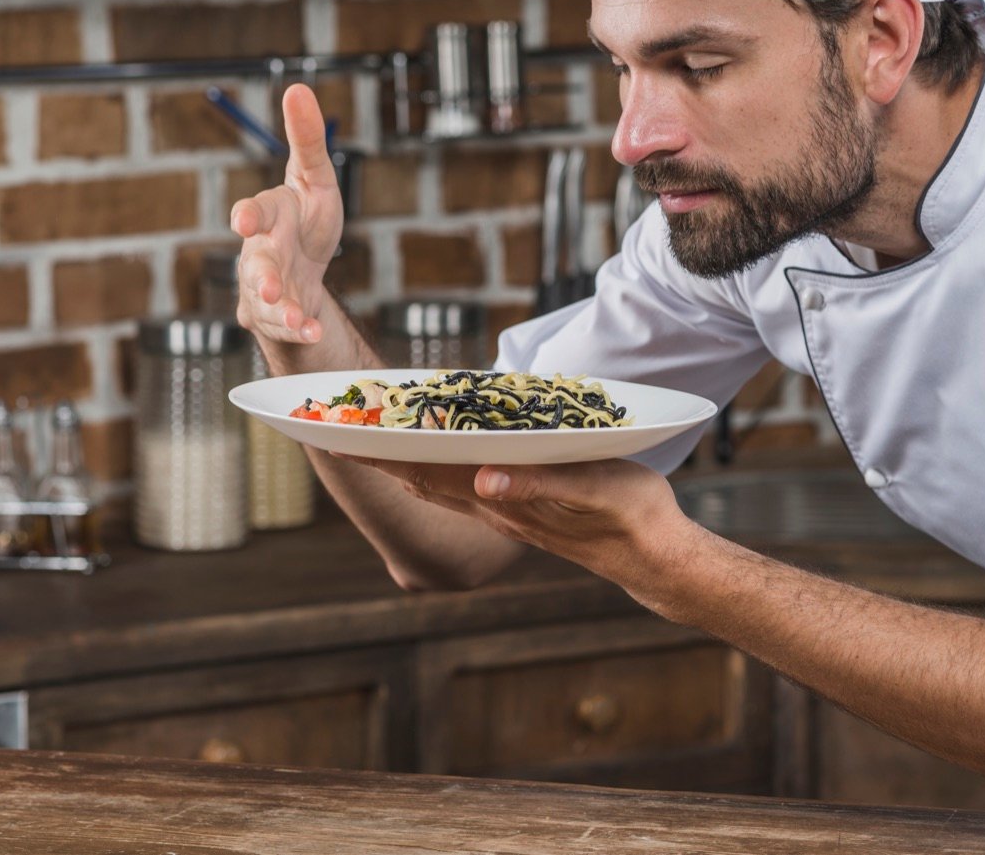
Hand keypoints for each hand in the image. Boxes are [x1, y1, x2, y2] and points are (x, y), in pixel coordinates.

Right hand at [229, 85, 342, 356]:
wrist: (306, 273)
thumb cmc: (306, 220)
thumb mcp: (315, 178)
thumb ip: (306, 139)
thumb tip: (298, 88)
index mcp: (269, 217)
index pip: (253, 213)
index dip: (248, 216)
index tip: (244, 220)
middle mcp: (260, 253)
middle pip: (257, 263)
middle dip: (262, 274)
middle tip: (270, 284)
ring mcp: (266, 288)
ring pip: (266, 300)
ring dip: (279, 307)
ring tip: (294, 313)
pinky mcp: (277, 316)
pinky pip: (285, 325)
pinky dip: (298, 327)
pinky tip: (312, 328)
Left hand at [331, 455, 702, 609]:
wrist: (651, 557)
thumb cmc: (627, 515)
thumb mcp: (589, 489)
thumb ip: (538, 485)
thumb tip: (484, 479)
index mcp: (502, 500)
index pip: (426, 473)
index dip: (381, 455)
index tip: (337, 435)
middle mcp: (493, 508)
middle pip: (419, 478)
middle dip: (376, 454)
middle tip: (333, 427)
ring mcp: (504, 510)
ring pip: (437, 483)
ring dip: (399, 460)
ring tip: (368, 437)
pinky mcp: (519, 508)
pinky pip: (462, 484)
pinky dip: (434, 465)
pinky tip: (432, 454)